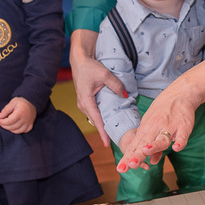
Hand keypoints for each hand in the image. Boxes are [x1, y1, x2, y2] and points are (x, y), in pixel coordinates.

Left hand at [0, 96, 35, 133]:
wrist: (32, 102)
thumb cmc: (21, 102)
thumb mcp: (13, 102)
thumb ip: (6, 109)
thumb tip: (0, 116)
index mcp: (20, 113)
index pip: (10, 121)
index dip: (3, 122)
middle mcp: (25, 119)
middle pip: (13, 127)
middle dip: (5, 126)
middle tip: (1, 123)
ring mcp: (28, 123)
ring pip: (18, 130)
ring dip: (10, 129)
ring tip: (6, 125)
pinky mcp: (31, 125)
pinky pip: (24, 131)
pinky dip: (18, 131)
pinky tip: (14, 127)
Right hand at [70, 29, 126, 146]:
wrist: (80, 61)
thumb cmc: (90, 67)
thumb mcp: (105, 74)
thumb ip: (116, 85)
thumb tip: (125, 95)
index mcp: (86, 100)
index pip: (96, 120)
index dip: (103, 132)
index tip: (107, 143)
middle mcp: (83, 105)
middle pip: (95, 121)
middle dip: (104, 130)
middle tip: (116, 139)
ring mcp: (83, 104)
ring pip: (94, 117)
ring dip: (103, 124)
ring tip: (114, 131)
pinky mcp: (85, 101)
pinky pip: (94, 112)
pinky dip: (101, 117)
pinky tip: (109, 119)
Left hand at [114, 86, 198, 172]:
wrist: (180, 93)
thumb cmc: (164, 112)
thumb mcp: (154, 126)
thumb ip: (153, 146)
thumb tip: (152, 162)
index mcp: (146, 129)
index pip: (135, 146)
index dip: (128, 158)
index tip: (121, 169)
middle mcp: (156, 128)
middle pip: (145, 143)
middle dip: (138, 154)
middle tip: (130, 164)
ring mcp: (170, 126)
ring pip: (162, 139)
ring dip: (154, 146)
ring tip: (146, 151)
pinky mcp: (184, 125)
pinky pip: (182, 135)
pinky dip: (180, 141)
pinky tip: (176, 148)